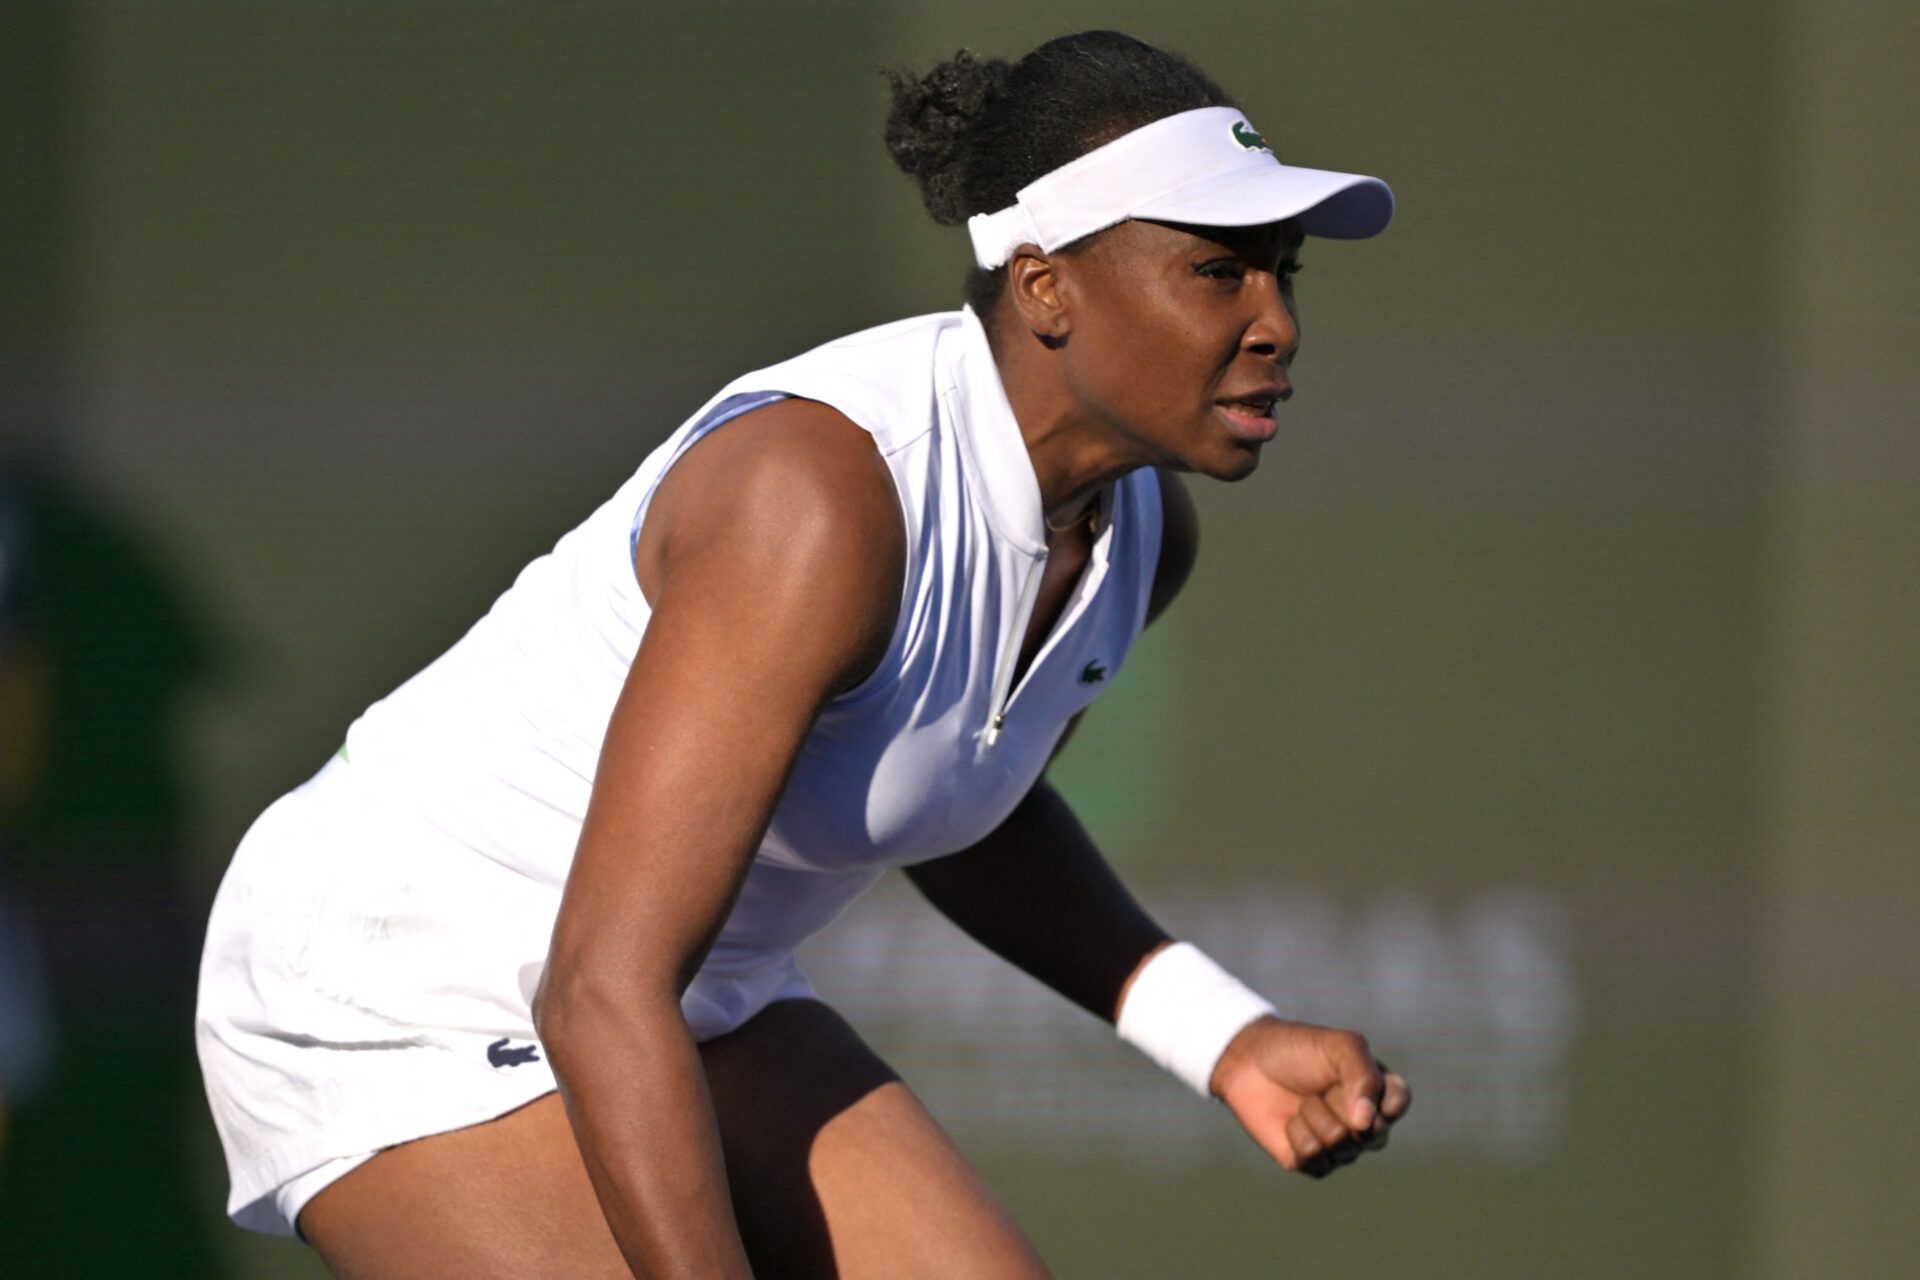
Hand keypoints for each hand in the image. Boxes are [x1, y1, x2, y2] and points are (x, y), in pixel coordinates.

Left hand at [1210, 1016, 1409, 1177]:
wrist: (1249, 1061)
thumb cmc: (1298, 1050)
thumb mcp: (1338, 1046)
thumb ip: (1364, 1076)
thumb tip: (1365, 1123)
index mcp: (1380, 1093)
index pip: (1398, 1102)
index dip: (1375, 1093)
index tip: (1346, 1074)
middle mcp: (1367, 1125)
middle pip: (1371, 1130)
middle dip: (1336, 1102)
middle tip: (1320, 1085)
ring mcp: (1342, 1147)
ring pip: (1340, 1144)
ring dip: (1313, 1115)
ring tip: (1304, 1100)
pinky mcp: (1314, 1163)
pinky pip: (1314, 1156)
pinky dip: (1296, 1132)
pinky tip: (1290, 1121)